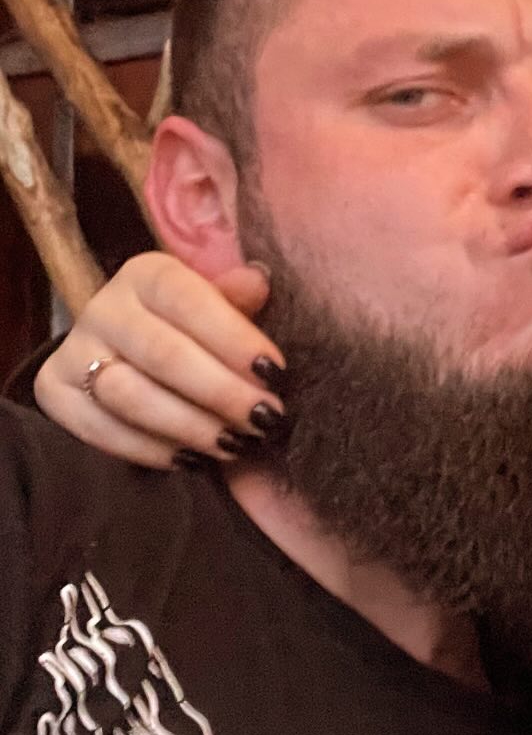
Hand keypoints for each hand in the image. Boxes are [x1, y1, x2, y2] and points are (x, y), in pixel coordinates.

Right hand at [34, 253, 285, 470]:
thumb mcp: (218, 308)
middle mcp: (104, 307)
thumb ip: (237, 299)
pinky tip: (191, 460)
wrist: (126, 355)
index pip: (189, 300)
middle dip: (220, 392)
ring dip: (188, 426)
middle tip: (263, 421)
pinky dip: (148, 450)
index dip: (234, 338)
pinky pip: (99, 429)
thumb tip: (257, 281)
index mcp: (147, 274)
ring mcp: (74, 350)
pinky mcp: (54, 393)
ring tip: (233, 444)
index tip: (274, 373)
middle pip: (162, 353)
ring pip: (129, 395)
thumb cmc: (191, 332)